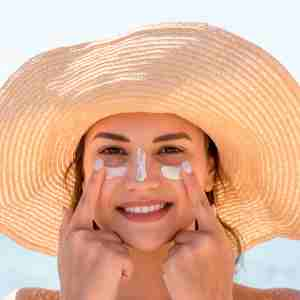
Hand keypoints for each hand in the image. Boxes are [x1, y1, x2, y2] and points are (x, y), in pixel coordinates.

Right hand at [57, 166, 133, 299]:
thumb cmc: (76, 281)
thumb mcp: (66, 255)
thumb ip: (67, 229)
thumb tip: (66, 207)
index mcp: (73, 233)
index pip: (85, 204)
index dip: (93, 186)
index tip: (100, 167)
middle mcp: (83, 235)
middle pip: (109, 233)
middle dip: (109, 250)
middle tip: (98, 264)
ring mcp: (97, 244)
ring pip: (119, 246)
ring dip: (116, 261)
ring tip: (102, 275)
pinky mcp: (112, 255)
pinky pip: (127, 260)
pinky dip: (124, 271)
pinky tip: (112, 279)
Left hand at [161, 169, 234, 299]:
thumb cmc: (215, 278)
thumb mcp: (222, 253)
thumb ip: (212, 231)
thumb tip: (208, 208)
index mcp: (218, 236)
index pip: (202, 205)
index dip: (193, 185)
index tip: (184, 167)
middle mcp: (206, 239)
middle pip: (185, 230)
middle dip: (187, 245)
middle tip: (196, 262)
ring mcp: (190, 249)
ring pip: (176, 243)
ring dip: (180, 256)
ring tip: (192, 273)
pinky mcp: (175, 259)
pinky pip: (169, 255)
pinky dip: (173, 266)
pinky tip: (183, 277)